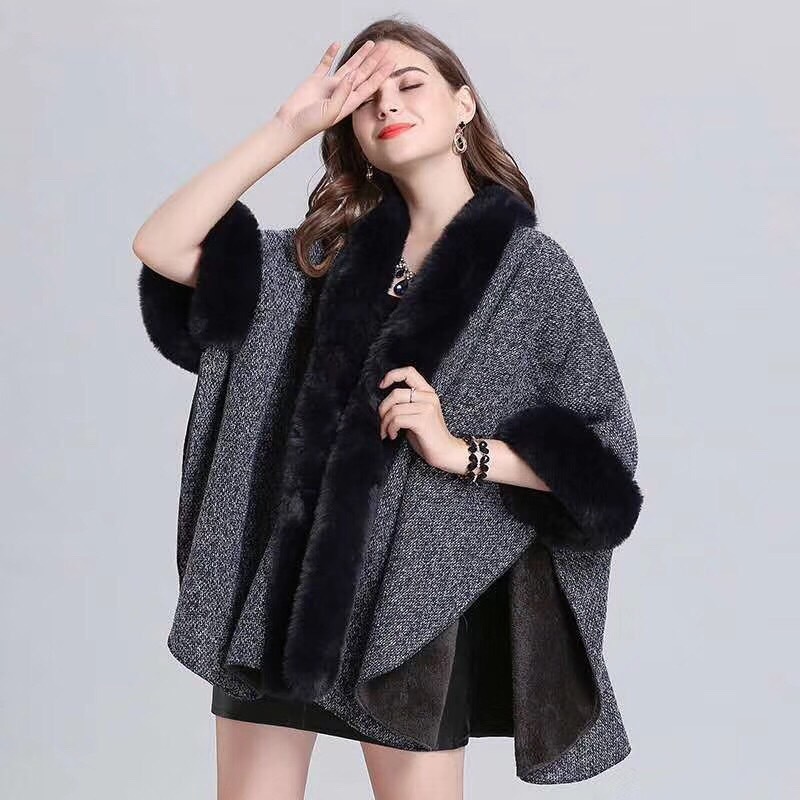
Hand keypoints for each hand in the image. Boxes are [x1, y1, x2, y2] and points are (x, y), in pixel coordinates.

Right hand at [274, 40, 396, 143]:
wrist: (290, 125)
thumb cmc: (310, 124)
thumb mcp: (330, 111)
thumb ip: (342, 93)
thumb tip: (352, 75)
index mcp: (348, 103)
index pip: (369, 86)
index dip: (381, 74)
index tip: (392, 63)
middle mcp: (342, 93)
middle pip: (363, 74)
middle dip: (375, 61)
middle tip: (386, 48)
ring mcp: (329, 86)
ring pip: (348, 66)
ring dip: (359, 55)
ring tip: (370, 44)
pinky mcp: (315, 81)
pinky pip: (325, 64)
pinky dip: (331, 54)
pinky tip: (337, 44)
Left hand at [377, 366, 462, 470]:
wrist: (445, 452)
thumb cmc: (428, 436)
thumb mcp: (418, 414)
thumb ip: (406, 403)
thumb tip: (384, 404)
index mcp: (428, 392)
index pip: (409, 372)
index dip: (392, 375)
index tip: (381, 386)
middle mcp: (429, 397)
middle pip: (396, 393)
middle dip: (383, 409)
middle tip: (382, 422)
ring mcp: (427, 408)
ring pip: (394, 408)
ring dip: (385, 423)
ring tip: (387, 432)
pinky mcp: (423, 420)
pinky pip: (397, 419)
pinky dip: (391, 429)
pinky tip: (394, 435)